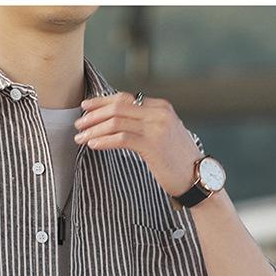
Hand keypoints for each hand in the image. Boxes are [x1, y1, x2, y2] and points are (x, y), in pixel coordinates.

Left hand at [74, 90, 203, 196]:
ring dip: (94, 129)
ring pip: (116, 122)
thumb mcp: (164, 135)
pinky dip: (104, 140)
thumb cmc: (178, 160)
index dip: (102, 102)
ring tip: (80, 137)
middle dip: (94, 114)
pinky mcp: (153, 145)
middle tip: (78, 124)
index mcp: (161, 107)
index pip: (125, 98)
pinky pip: (121, 138)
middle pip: (118, 106)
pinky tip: (92, 145)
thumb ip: (146, 124)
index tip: (86, 108)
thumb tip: (120, 123)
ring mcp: (156, 128)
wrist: (197, 178)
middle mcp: (159, 113)